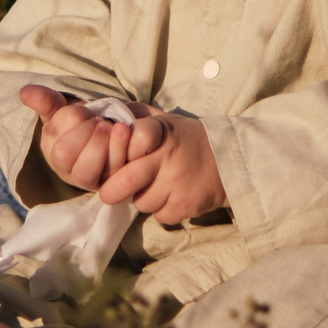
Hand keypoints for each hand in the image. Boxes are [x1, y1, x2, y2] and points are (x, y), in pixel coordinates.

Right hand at [21, 84, 151, 192]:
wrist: (111, 131)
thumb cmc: (84, 122)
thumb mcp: (64, 108)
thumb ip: (46, 100)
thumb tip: (25, 92)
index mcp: (51, 150)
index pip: (50, 137)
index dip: (72, 120)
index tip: (85, 111)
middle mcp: (66, 171)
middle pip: (63, 156)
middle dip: (84, 133)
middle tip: (101, 121)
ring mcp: (88, 181)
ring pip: (86, 172)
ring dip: (101, 145)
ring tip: (114, 127)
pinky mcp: (110, 183)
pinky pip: (112, 175)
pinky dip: (120, 151)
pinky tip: (124, 134)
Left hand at [98, 112, 227, 226]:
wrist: (228, 159)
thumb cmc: (184, 140)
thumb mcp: (162, 119)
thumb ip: (133, 114)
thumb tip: (98, 113)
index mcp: (161, 131)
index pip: (131, 138)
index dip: (120, 148)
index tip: (121, 154)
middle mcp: (169, 156)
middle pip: (126, 180)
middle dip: (111, 190)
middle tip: (110, 191)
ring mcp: (178, 182)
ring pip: (140, 202)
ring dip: (140, 198)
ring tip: (153, 187)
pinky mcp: (185, 205)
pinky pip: (158, 215)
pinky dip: (160, 210)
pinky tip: (170, 197)